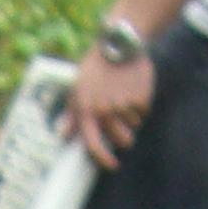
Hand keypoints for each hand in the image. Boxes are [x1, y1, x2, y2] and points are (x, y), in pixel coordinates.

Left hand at [66, 43, 152, 168]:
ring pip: (135, 124)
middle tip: (124, 126)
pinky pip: (144, 111)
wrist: (117, 44)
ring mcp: (123, 104)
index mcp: (87, 110)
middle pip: (122, 140)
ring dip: (132, 115)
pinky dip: (142, 102)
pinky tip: (134, 87)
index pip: (94, 144)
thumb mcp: (78, 89)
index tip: (113, 164)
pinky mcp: (140, 96)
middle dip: (125, 137)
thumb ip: (73, 115)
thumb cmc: (95, 69)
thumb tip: (63, 136)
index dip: (104, 159)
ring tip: (125, 95)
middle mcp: (105, 110)